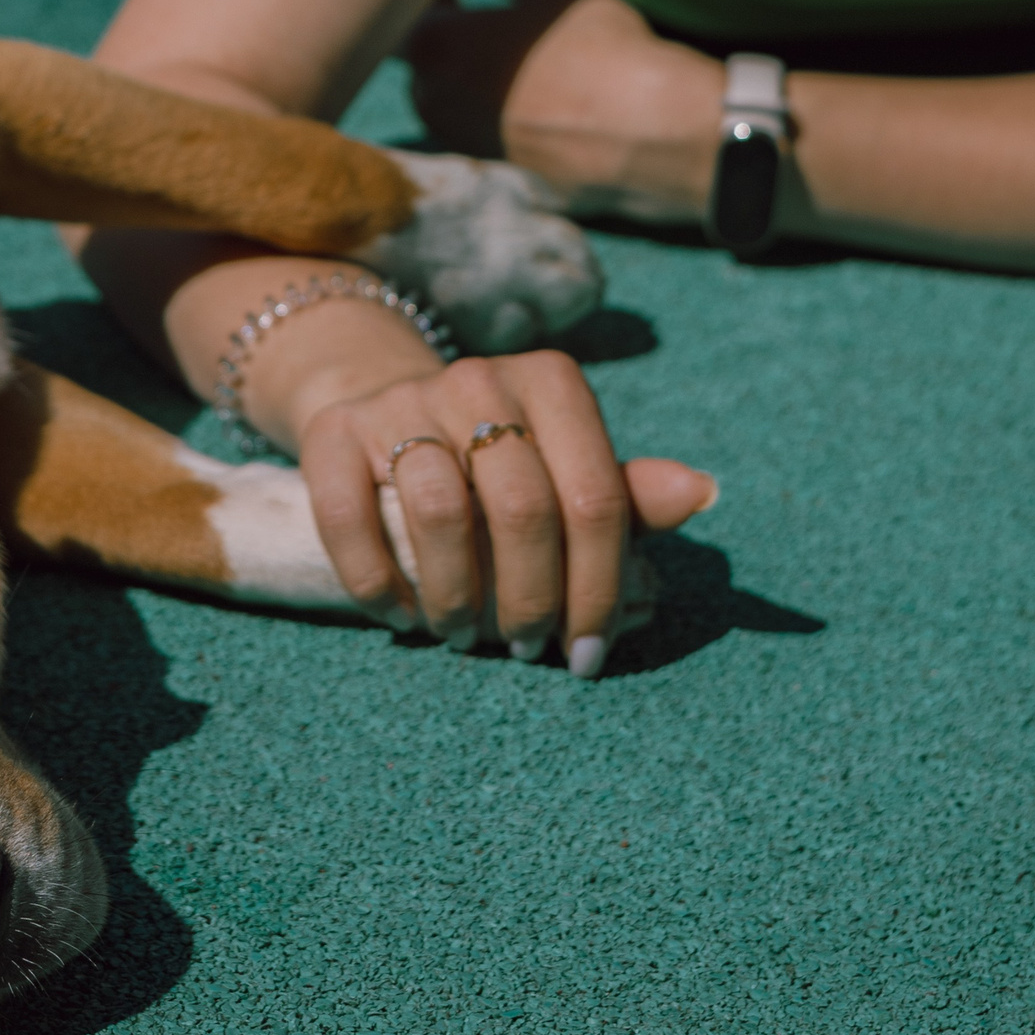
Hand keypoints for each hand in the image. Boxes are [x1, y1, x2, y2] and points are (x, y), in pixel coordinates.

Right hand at [295, 350, 716, 675]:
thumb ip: (627, 493)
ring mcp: (400, 402)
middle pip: (522, 509)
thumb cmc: (500, 457)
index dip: (598, 589)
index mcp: (552, 384)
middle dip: (532, 600)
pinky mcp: (331, 434)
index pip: (595, 498)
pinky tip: (400, 617)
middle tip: (528, 648)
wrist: (385, 402)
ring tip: (462, 636)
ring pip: (437, 513)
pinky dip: (377, 585)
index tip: (587, 654)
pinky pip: (348, 521)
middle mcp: (479, 380)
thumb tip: (704, 494)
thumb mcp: (566, 467)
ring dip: (455, 598)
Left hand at [406, 0, 726, 223]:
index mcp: (435, 46)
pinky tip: (528, 100)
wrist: (642, 131)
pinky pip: (473, 133)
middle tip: (469, 16)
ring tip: (502, 60)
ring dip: (458, 79)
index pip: (403, 11)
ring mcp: (459, 141)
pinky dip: (486, 114)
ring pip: (441, 102)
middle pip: (417, 62)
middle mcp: (433, 99)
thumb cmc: (595, 44)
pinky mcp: (492, 169)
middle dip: (437, 38)